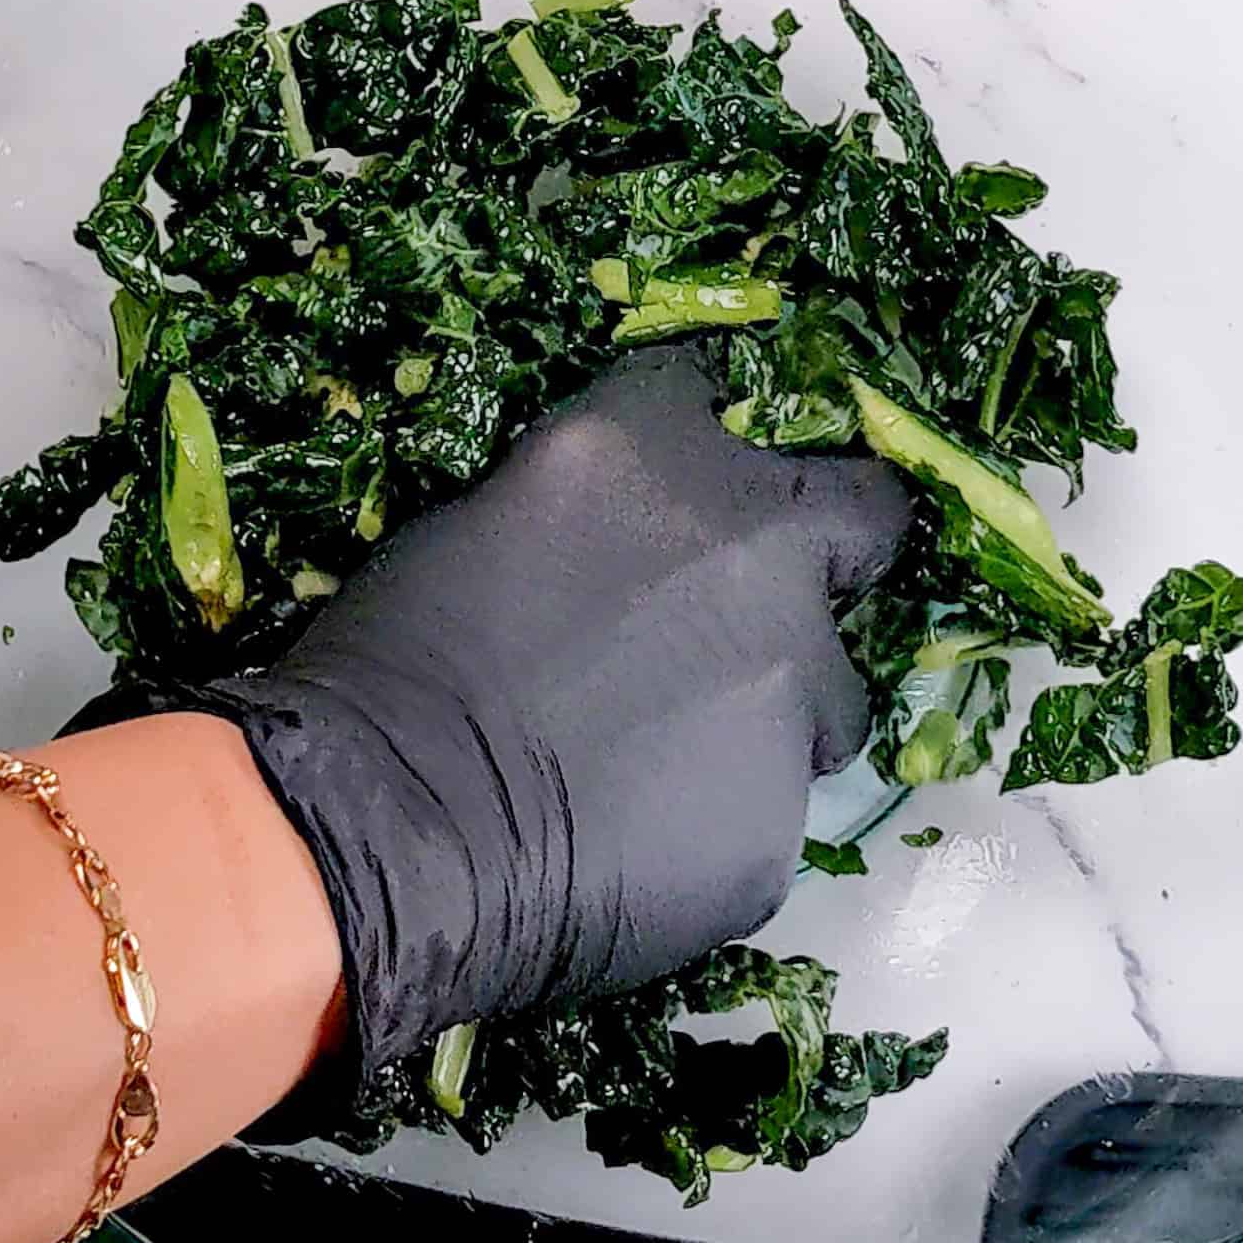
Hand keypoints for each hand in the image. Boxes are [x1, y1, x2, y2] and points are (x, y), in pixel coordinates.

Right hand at [72, 348, 910, 1075]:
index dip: (705, 454)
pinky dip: (718, 820)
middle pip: (860, 520)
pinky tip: (633, 845)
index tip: (689, 490)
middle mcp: (755, 554)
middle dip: (830, 554)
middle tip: (762, 610)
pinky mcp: (781, 820)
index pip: (719, 396)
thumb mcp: (477, 529)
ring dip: (772, 712)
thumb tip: (628, 547)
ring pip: (828, 695)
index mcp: (656, 454)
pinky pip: (769, 810)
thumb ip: (594, 517)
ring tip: (666, 765)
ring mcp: (787, 689)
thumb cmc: (385, 669)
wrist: (381, 837)